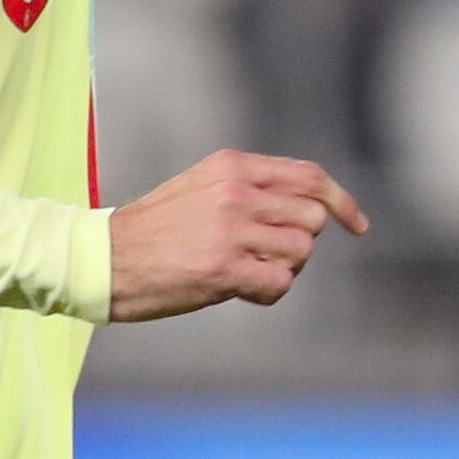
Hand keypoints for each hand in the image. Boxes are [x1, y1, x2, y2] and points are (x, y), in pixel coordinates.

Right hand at [106, 149, 368, 319]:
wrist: (102, 259)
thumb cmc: (155, 230)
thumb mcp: (202, 188)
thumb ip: (251, 188)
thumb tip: (310, 205)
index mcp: (232, 167)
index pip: (310, 177)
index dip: (341, 201)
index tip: (357, 225)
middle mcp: (236, 192)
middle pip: (312, 217)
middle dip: (300, 242)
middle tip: (267, 256)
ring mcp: (231, 230)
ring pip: (301, 251)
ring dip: (284, 268)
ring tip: (248, 272)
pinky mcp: (224, 269)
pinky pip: (281, 281)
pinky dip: (269, 291)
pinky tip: (241, 290)